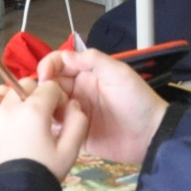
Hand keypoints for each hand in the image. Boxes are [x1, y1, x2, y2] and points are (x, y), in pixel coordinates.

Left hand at [0, 80, 89, 182]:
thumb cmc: (41, 175)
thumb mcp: (69, 152)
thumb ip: (77, 122)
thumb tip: (73, 105)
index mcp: (34, 110)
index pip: (50, 87)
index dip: (57, 100)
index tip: (57, 116)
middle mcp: (8, 107)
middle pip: (24, 85)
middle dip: (35, 97)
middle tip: (37, 120)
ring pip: (1, 93)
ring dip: (11, 102)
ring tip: (16, 123)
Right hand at [36, 48, 168, 165]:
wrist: (150, 136)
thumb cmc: (137, 101)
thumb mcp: (119, 74)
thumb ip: (94, 61)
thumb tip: (64, 55)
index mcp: (88, 74)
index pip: (60, 64)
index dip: (48, 66)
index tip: (43, 76)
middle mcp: (78, 91)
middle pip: (51, 85)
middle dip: (42, 88)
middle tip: (39, 99)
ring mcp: (75, 113)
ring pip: (50, 105)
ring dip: (43, 107)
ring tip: (41, 114)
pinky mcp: (75, 133)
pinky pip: (57, 127)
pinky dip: (48, 126)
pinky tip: (44, 128)